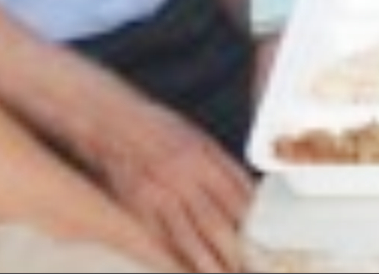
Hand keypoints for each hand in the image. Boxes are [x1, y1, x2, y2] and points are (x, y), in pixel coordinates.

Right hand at [83, 91, 253, 271]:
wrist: (111, 120)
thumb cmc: (157, 127)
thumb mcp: (198, 137)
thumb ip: (223, 168)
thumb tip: (250, 196)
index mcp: (203, 156)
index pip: (238, 197)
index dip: (254, 224)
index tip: (267, 244)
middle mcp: (182, 175)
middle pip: (216, 222)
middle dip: (237, 251)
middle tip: (252, 268)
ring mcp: (158, 192)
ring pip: (189, 237)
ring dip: (210, 262)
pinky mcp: (136, 206)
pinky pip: (160, 238)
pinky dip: (176, 257)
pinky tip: (189, 269)